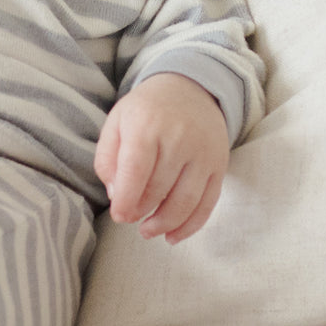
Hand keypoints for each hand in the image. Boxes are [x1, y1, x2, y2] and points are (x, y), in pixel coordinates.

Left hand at [94, 73, 229, 243]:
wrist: (189, 89)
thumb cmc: (146, 110)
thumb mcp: (117, 122)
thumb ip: (107, 157)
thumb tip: (115, 195)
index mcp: (146, 125)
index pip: (136, 170)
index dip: (126, 199)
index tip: (119, 215)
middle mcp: (177, 138)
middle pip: (159, 188)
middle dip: (140, 211)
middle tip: (128, 218)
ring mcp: (202, 153)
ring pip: (185, 201)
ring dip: (164, 223)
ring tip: (147, 230)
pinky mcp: (218, 166)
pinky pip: (207, 204)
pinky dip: (190, 226)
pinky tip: (173, 236)